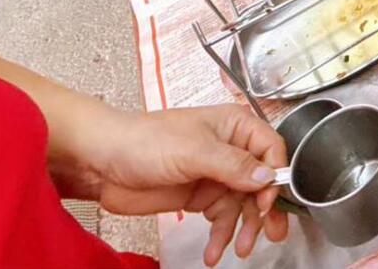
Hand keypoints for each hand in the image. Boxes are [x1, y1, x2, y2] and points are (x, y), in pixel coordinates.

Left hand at [67, 104, 289, 266]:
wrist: (102, 163)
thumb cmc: (143, 141)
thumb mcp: (192, 151)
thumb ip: (232, 164)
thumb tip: (266, 176)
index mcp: (235, 126)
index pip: (271, 149)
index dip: (274, 175)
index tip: (267, 200)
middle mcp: (230, 149)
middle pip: (262, 181)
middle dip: (265, 209)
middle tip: (272, 232)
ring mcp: (216, 174)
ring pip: (244, 204)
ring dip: (244, 227)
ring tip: (242, 247)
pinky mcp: (201, 196)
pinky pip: (221, 218)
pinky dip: (220, 236)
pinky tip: (215, 251)